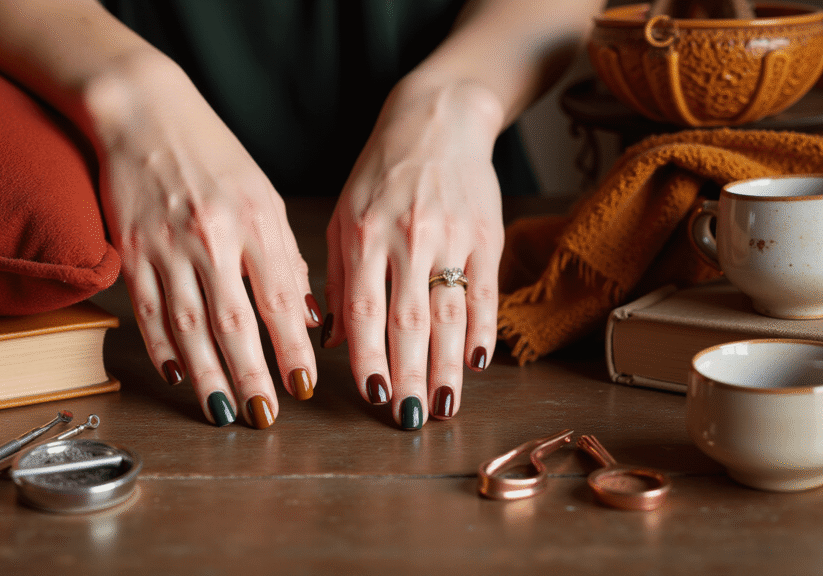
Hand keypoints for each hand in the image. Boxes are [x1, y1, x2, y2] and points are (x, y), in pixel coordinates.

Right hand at [86, 50, 319, 427]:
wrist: (146, 115)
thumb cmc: (216, 158)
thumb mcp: (264, 198)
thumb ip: (286, 257)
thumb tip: (310, 318)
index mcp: (254, 220)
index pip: (279, 297)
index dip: (293, 346)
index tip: (304, 385)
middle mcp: (211, 237)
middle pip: (233, 321)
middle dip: (252, 375)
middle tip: (265, 416)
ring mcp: (166, 246)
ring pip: (188, 326)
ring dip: (207, 375)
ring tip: (223, 412)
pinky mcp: (132, 251)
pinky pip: (148, 310)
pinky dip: (161, 348)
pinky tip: (178, 376)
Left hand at [323, 80, 504, 428]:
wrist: (437, 122)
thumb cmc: (380, 174)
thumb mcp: (343, 216)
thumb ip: (339, 279)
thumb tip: (335, 341)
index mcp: (363, 234)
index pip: (366, 308)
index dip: (370, 357)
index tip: (373, 397)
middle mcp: (407, 237)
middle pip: (409, 320)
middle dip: (410, 376)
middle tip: (411, 418)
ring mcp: (451, 236)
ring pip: (450, 313)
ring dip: (448, 366)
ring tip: (445, 405)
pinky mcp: (487, 235)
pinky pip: (485, 291)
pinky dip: (482, 330)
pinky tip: (477, 363)